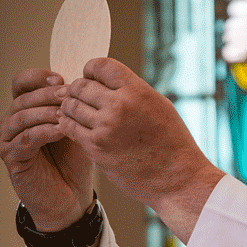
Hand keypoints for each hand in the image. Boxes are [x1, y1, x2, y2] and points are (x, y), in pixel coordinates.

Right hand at [0, 69, 93, 230]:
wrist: (71, 198)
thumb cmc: (73, 164)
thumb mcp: (77, 131)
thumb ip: (74, 110)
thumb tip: (83, 86)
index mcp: (28, 111)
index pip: (22, 84)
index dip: (38, 77)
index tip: (60, 78)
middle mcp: (14, 122)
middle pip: (22, 97)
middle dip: (46, 94)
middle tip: (67, 95)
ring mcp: (10, 139)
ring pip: (21, 116)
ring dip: (45, 112)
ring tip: (66, 113)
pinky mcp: (12, 157)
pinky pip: (25, 138)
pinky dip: (43, 132)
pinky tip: (60, 131)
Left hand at [56, 58, 219, 237]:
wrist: (177, 180)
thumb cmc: (173, 144)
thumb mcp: (160, 107)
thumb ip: (132, 91)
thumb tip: (108, 83)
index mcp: (137, 93)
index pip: (100, 65)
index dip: (92, 70)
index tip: (93, 79)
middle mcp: (119, 107)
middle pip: (81, 85)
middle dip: (79, 89)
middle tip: (84, 98)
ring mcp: (105, 129)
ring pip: (70, 106)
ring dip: (71, 107)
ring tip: (80, 113)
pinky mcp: (96, 149)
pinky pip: (69, 128)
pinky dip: (68, 124)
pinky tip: (77, 126)